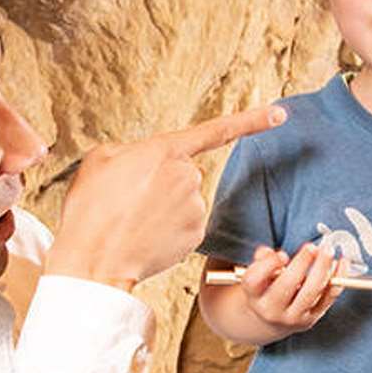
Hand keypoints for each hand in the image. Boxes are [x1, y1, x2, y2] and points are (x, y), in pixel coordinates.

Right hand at [46, 106, 286, 289]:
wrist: (94, 257)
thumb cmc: (91, 208)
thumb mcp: (99, 160)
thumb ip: (131, 151)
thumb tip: (147, 161)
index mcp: (165, 152)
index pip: (216, 131)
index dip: (251, 121)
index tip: (280, 114)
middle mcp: (188, 176)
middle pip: (184, 173)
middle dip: (162, 183)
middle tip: (129, 200)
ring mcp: (196, 207)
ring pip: (185, 200)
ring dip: (163, 208)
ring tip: (132, 219)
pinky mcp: (197, 233)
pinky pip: (186, 224)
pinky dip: (169, 229)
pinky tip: (145, 234)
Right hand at [236, 242, 345, 334]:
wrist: (270, 320)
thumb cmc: (266, 289)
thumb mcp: (257, 274)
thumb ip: (262, 259)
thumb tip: (271, 253)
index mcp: (253, 295)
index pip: (255, 280)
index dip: (269, 265)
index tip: (282, 255)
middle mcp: (270, 309)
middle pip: (286, 284)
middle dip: (301, 263)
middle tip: (312, 247)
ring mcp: (292, 317)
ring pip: (311, 291)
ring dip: (322, 268)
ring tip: (328, 251)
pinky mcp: (311, 319)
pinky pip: (329, 297)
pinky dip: (338, 278)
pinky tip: (342, 262)